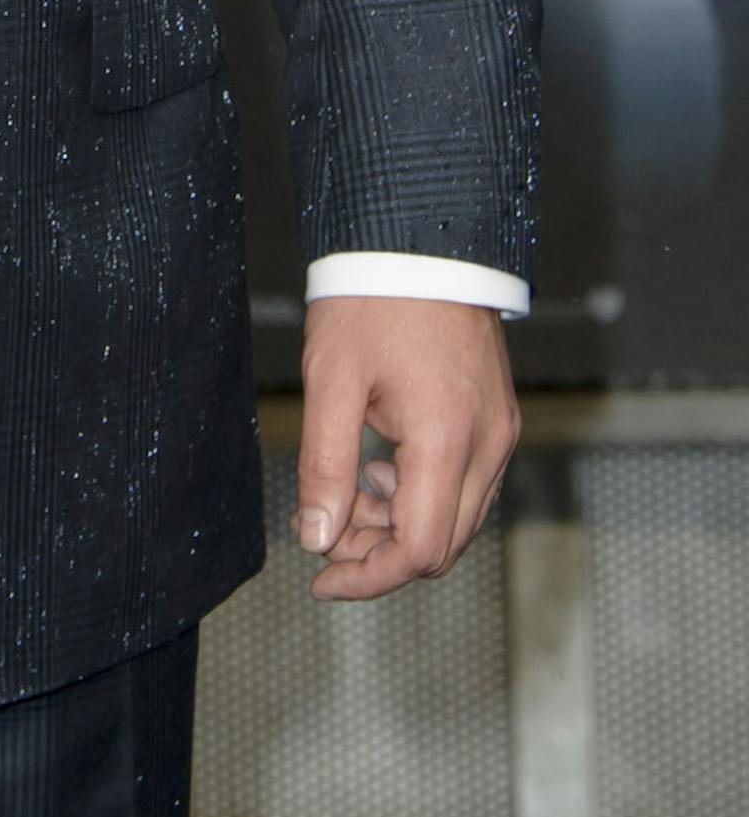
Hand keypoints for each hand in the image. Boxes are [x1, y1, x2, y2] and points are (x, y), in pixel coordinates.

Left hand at [294, 296, 517, 601]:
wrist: (418, 237)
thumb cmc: (372, 299)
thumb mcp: (332, 380)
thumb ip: (325, 465)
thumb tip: (317, 537)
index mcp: (448, 439)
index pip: (419, 550)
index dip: (368, 576)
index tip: (322, 578)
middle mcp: (489, 444)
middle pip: (443, 544)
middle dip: (380, 552)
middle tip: (324, 529)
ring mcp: (500, 430)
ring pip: (458, 518)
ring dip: (402, 525)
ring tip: (347, 492)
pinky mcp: (499, 416)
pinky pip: (468, 484)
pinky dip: (425, 495)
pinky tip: (382, 469)